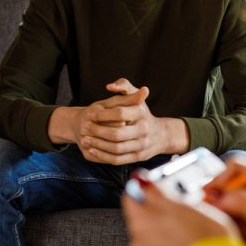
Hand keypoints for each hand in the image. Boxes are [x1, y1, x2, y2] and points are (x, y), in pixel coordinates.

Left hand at [49, 78, 189, 162]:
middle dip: (98, 132)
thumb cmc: (142, 114)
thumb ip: (124, 86)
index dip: (103, 115)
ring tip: (85, 140)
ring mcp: (142, 145)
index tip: (91, 114)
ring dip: (98, 145)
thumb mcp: (136, 98)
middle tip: (85, 129)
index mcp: (142, 114)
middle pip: (117, 134)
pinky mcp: (138, 157)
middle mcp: (144, 130)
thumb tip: (109, 86)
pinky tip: (92, 150)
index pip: (120, 114)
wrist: (161, 135)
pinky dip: (103, 155)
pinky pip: (118, 159)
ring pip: (116, 148)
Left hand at [122, 181, 238, 245]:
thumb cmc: (204, 238)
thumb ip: (157, 193)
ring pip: (151, 236)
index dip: (146, 190)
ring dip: (164, 231)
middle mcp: (136, 243)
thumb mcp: (183, 205)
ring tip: (188, 232)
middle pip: (142, 218)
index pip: (131, 197)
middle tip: (183, 212)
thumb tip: (140, 180)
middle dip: (159, 213)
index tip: (160, 189)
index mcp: (141, 222)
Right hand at [205, 159, 245, 245]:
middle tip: (210, 214)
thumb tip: (218, 197)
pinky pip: (225, 222)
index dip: (220, 178)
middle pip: (226, 186)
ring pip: (223, 205)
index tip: (208, 195)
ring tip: (219, 228)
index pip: (236, 167)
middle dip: (216, 198)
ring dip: (218, 215)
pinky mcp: (244, 229)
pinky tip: (224, 238)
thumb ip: (243, 201)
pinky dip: (221, 228)